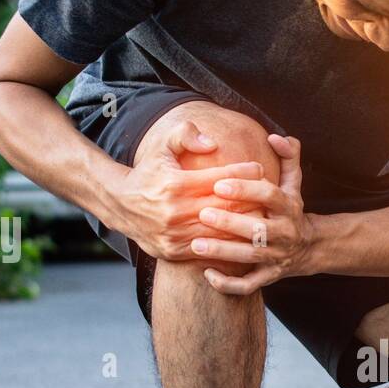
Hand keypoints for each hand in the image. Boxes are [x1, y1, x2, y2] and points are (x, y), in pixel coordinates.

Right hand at [111, 119, 265, 261]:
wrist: (120, 205)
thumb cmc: (148, 173)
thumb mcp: (161, 147)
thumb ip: (185, 135)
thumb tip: (212, 142)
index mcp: (175, 185)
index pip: (219, 178)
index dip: (242, 172)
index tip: (258, 168)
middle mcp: (175, 212)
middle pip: (225, 207)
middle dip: (250, 198)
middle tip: (268, 192)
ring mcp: (175, 235)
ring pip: (221, 231)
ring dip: (243, 224)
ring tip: (261, 214)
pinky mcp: (174, 252)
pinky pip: (209, 248)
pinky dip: (227, 242)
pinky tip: (242, 235)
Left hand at [191, 134, 314, 294]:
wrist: (310, 248)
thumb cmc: (291, 209)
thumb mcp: (294, 182)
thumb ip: (288, 156)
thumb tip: (275, 136)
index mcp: (288, 207)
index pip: (269, 195)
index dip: (246, 190)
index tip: (219, 183)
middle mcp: (285, 233)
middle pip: (259, 230)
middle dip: (231, 223)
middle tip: (203, 215)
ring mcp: (277, 257)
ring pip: (250, 258)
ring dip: (224, 253)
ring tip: (196, 245)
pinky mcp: (270, 277)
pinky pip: (249, 285)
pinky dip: (229, 284)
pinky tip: (207, 273)